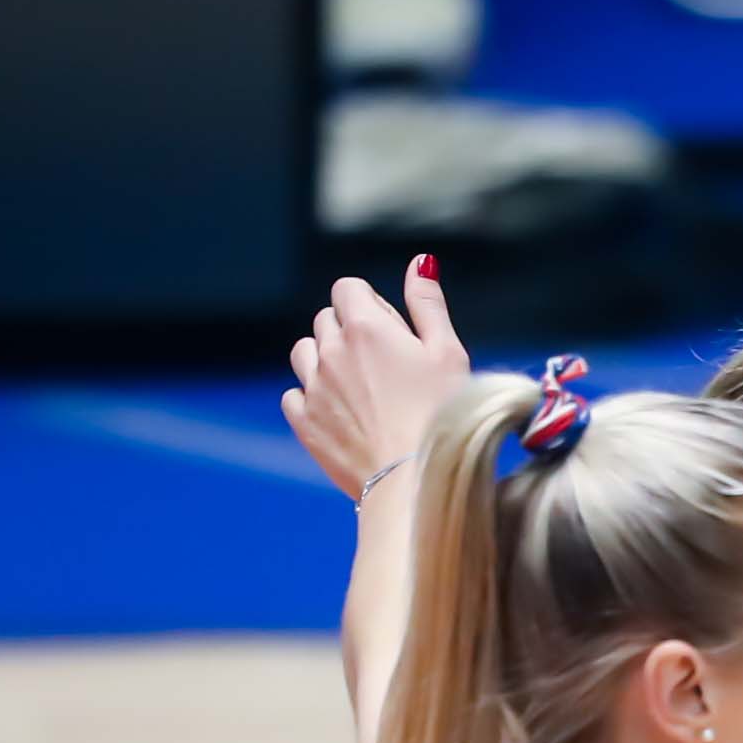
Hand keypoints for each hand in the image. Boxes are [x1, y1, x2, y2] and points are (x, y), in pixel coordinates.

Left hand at [285, 257, 469, 499]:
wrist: (417, 481)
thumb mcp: (448, 352)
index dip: (370, 304)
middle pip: (327, 319)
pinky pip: (294, 394)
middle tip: (386, 366)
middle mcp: (330, 350)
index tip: (392, 331)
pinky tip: (343, 414)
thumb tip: (419, 261)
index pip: (348, 288)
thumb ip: (427, 303)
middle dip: (350, 331)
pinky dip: (312, 397)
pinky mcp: (304, 422)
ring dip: (326, 360)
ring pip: (305, 352)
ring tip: (360, 389)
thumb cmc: (445, 415)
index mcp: (366, 326)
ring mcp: (313, 386)